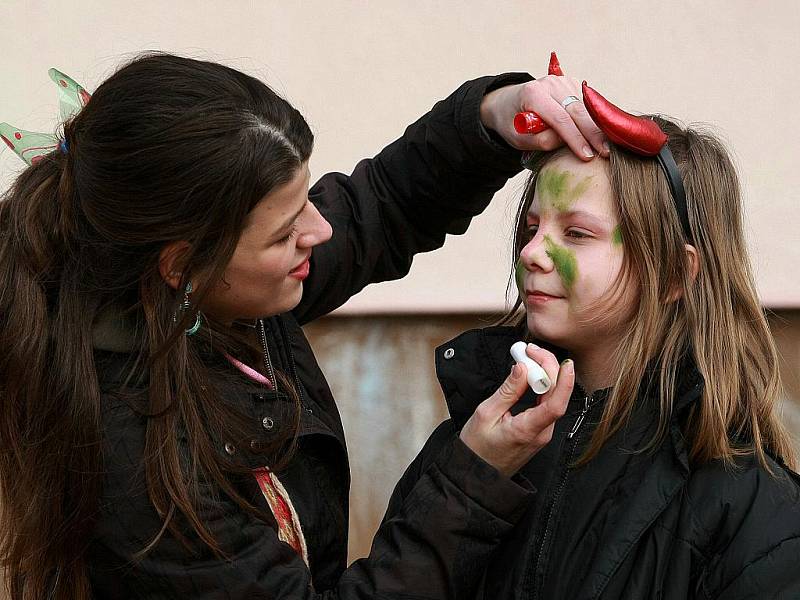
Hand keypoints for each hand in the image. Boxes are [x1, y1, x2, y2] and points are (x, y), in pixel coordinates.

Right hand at [459, 345, 573, 476]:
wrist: (477, 473)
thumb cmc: (477, 447)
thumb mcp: (486, 414)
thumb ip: (507, 391)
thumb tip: (522, 368)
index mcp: (528, 431)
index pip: (556, 405)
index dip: (564, 382)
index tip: (565, 362)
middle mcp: (541, 433)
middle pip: (556, 396)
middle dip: (548, 368)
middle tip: (530, 350)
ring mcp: (542, 433)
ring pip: (553, 398)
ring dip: (545, 375)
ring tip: (529, 357)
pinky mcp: (539, 430)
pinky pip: (546, 404)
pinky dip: (541, 385)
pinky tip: (531, 374)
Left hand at [480, 76, 607, 159]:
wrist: (507, 102)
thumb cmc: (511, 123)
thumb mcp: (518, 138)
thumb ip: (541, 141)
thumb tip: (568, 142)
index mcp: (533, 94)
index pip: (560, 118)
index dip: (575, 138)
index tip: (587, 156)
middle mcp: (551, 83)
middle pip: (578, 111)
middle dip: (593, 133)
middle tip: (606, 153)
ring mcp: (563, 82)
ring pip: (586, 108)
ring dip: (597, 127)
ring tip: (606, 147)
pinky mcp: (572, 85)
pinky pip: (587, 105)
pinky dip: (594, 119)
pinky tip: (600, 134)